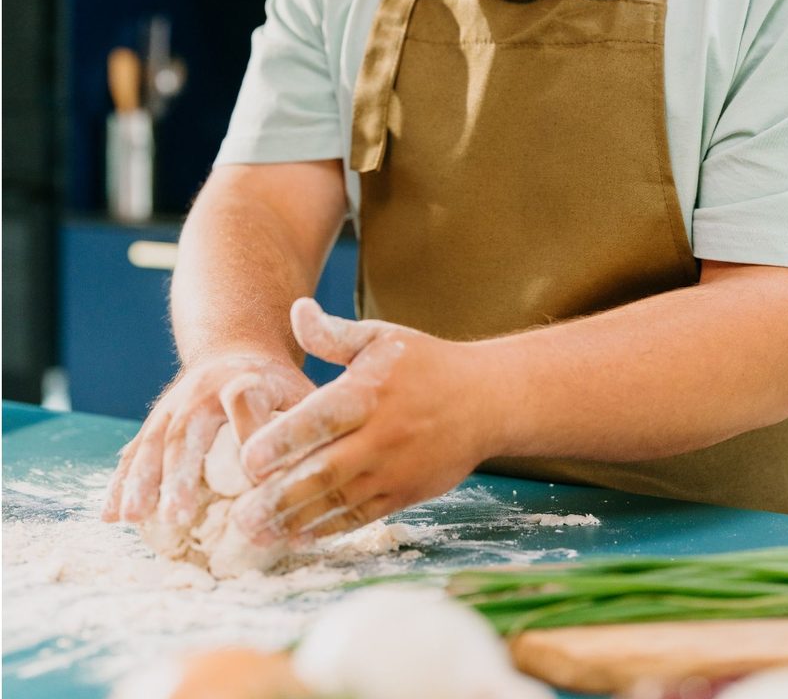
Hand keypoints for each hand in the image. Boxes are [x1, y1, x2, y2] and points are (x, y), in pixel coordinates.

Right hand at [101, 351, 313, 525]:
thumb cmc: (278, 386)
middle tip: (176, 516)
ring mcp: (173, 407)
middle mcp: (201, 393)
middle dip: (179, 475)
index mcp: (243, 381)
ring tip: (131, 519)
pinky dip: (121, 482)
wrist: (235, 348)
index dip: (247, 431)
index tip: (250, 471)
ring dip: (139, 482)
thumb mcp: (300, 392)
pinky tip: (109, 515)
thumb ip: (306, 422)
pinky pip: (135, 452)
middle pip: (186, 431)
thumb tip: (314, 469)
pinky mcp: (157, 423)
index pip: (244, 403)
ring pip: (152, 442)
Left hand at [230, 299, 490, 545]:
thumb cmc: (425, 364)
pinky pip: (360, 517)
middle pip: (325, 471)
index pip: (322, 419)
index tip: (247, 459)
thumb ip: (334, 334)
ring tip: (256, 536)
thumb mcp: (381, 338)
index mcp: (370, 393)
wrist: (485, 400)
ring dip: (295, 521)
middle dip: (280, 496)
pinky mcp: (403, 494)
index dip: (284, 440)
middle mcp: (381, 435)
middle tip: (240, 517)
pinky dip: (327, 531)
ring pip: (338, 501)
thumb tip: (296, 310)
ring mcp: (393, 470)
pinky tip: (295, 540)